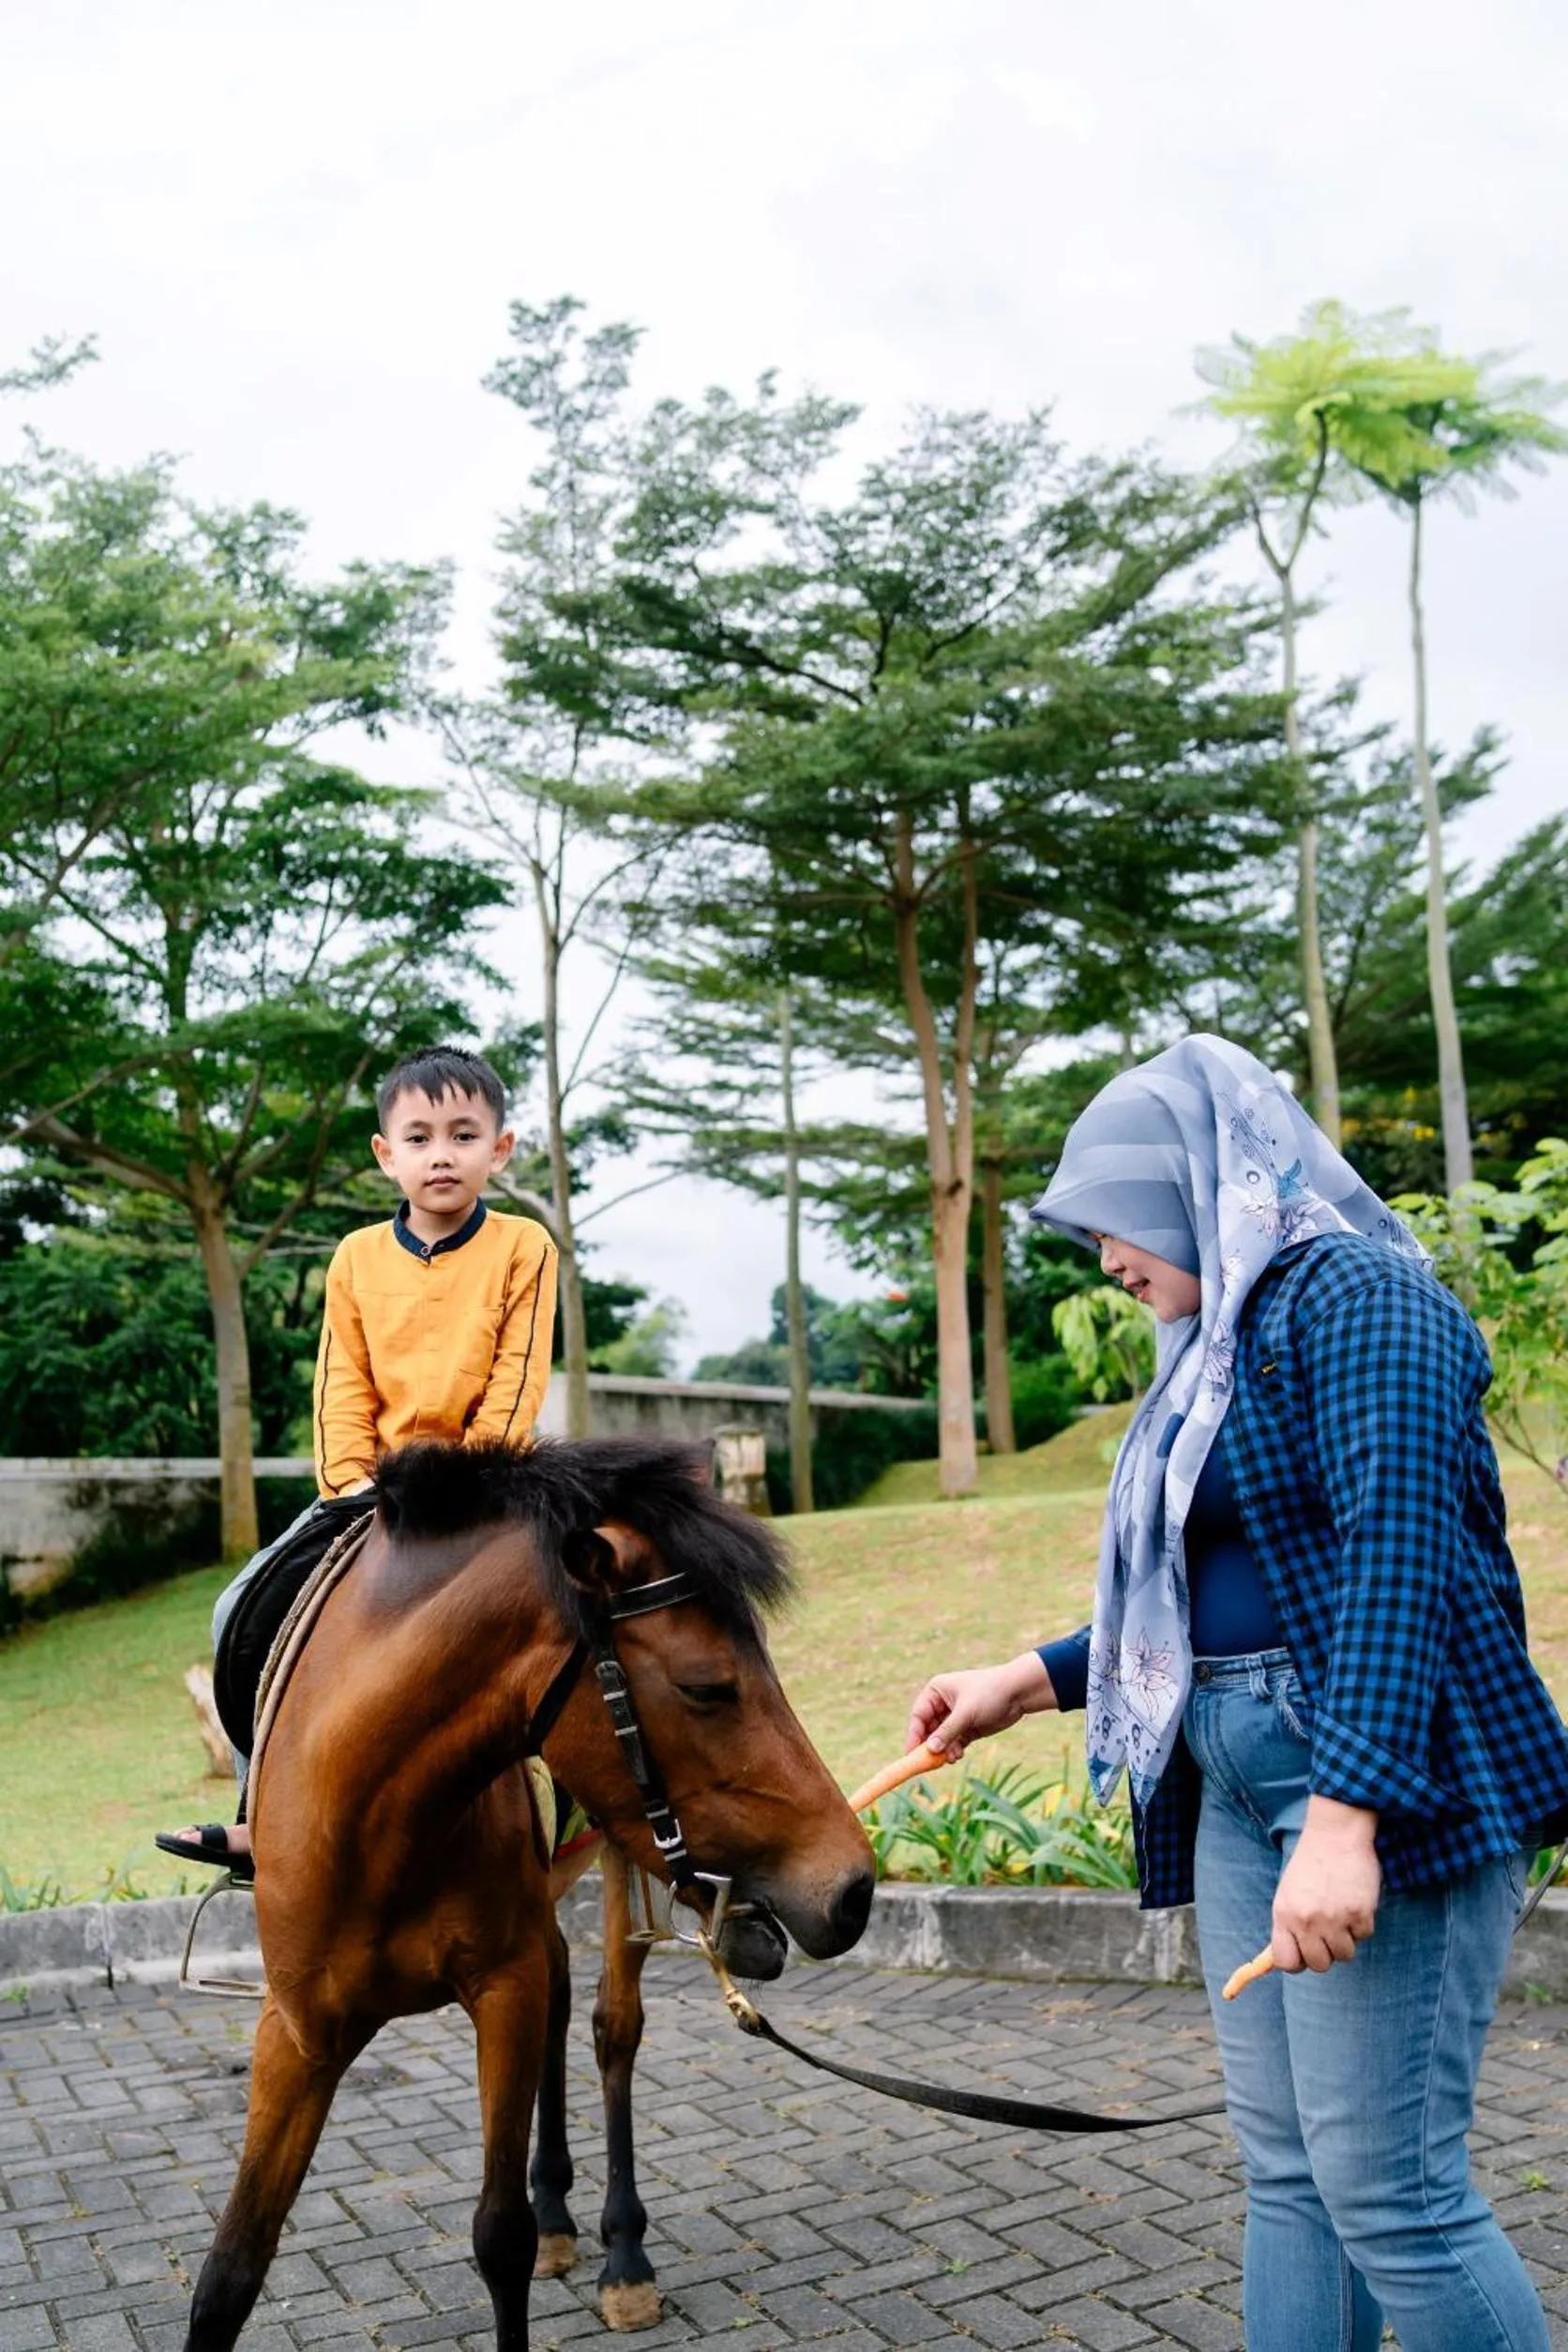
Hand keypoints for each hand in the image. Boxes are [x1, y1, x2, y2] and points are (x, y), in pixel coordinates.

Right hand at [906, 1653, 1054, 1760]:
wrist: (1018, 1693)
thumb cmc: (989, 1693)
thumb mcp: (966, 1712)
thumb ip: (947, 1731)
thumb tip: (929, 1749)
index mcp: (936, 1691)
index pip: (918, 1716)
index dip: (914, 1735)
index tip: (911, 1753)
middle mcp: (942, 1704)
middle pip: (928, 1730)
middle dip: (930, 1746)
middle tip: (929, 1763)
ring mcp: (955, 1717)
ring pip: (941, 1739)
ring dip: (943, 1751)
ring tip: (951, 1758)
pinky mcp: (967, 1728)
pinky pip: (953, 1743)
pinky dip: (953, 1751)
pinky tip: (958, 1755)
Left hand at [1272, 1797, 1380, 1973]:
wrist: (1335, 1834)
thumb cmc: (1310, 1864)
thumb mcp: (1288, 1894)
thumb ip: (1288, 1926)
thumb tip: (1287, 1959)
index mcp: (1284, 1915)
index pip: (1286, 1962)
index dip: (1297, 1961)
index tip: (1305, 1952)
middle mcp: (1306, 1921)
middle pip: (1319, 1965)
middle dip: (1325, 1952)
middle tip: (1328, 1932)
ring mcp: (1334, 1919)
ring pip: (1344, 1955)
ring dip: (1346, 1939)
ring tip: (1342, 1913)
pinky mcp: (1360, 1913)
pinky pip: (1364, 1936)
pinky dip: (1362, 1924)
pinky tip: (1355, 1901)